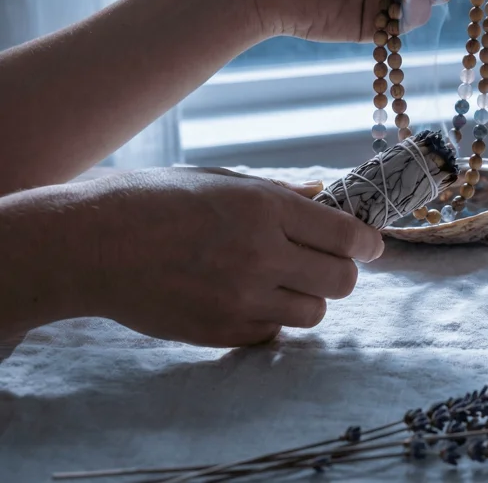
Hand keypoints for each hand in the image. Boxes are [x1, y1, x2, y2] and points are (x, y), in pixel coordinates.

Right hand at [7, 168, 383, 346]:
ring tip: (279, 280)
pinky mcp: (220, 332)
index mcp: (264, 208)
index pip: (348, 236)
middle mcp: (259, 255)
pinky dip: (270, 318)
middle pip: (342, 281)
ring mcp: (240, 299)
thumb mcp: (222, 182)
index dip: (368, 243)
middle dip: (342, 272)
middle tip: (325, 264)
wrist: (89, 246)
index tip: (369, 246)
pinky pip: (273, 332)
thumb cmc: (154, 202)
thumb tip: (327, 194)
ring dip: (307, 297)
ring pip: (314, 313)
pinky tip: (245, 298)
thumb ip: (281, 195)